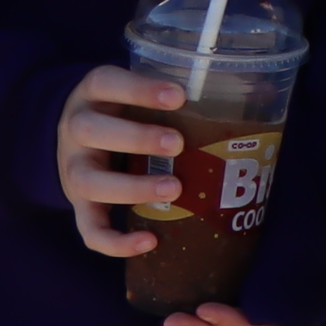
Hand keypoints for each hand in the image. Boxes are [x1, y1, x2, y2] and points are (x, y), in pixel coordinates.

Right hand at [58, 65, 185, 257]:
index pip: (106, 82)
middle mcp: (76, 129)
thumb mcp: (135, 93)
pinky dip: (115, 241)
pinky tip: (150, 242)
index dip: (139, 89)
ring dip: (131, 188)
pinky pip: (89, 228)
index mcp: (94, 94)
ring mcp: (72, 169)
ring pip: (88, 182)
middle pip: (89, 130)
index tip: (179, 96)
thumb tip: (252, 103)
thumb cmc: (124, 112)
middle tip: (178, 144)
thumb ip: (173, 97)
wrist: (76, 139)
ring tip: (174, 189)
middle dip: (136, 138)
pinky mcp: (78, 204)